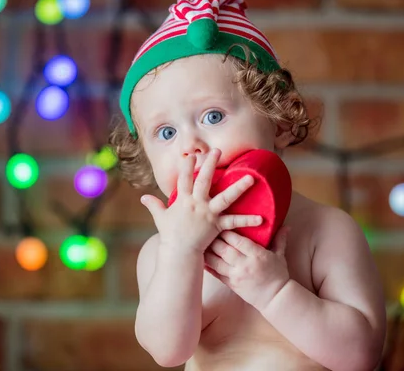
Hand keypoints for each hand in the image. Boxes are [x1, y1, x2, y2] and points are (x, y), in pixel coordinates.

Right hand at [141, 148, 262, 252]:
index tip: (191, 154)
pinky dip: (248, 220)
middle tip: (217, 151)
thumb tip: (143, 198)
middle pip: (204, 180)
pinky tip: (261, 218)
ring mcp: (208, 213)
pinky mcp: (217, 225)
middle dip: (210, 164)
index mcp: (183, 200)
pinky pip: (234, 221)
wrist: (179, 253)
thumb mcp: (160, 218)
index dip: (187, 166)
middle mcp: (196, 204)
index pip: (184, 179)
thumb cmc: (170, 235)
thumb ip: (154, 205)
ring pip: (226, 197)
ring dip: (239, 187)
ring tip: (251, 178)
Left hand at [204, 225, 290, 309]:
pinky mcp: (231, 284)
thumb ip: (279, 239)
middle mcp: (244, 265)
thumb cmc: (278, 274)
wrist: (275, 297)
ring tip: (199, 242)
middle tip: (205, 229)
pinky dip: (207, 266)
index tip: (219, 223)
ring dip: (207, 252)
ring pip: (217, 261)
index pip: (238, 240)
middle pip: (224, 249)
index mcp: (257, 255)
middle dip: (214, 239)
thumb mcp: (280, 255)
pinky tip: (200, 258)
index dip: (226, 231)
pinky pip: (216, 274)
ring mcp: (236, 276)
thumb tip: (286, 225)